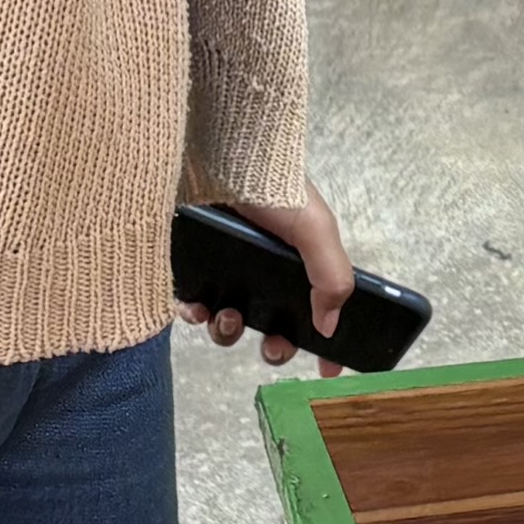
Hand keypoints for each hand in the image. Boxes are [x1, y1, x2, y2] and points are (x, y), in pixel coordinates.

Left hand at [194, 188, 355, 365]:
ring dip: (229, 331)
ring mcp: (226, 269)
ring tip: (227, 316)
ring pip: (228, 321)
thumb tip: (329, 327)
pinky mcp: (192, 264)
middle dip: (274, 345)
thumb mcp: (315, 229)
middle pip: (272, 326)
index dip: (324, 344)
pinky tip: (196, 307)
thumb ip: (332, 277)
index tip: (327, 370)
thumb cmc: (273, 185)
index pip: (317, 311)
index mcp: (301, 263)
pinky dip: (195, 313)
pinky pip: (192, 304)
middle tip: (271, 344)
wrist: (221, 152)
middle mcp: (264, 269)